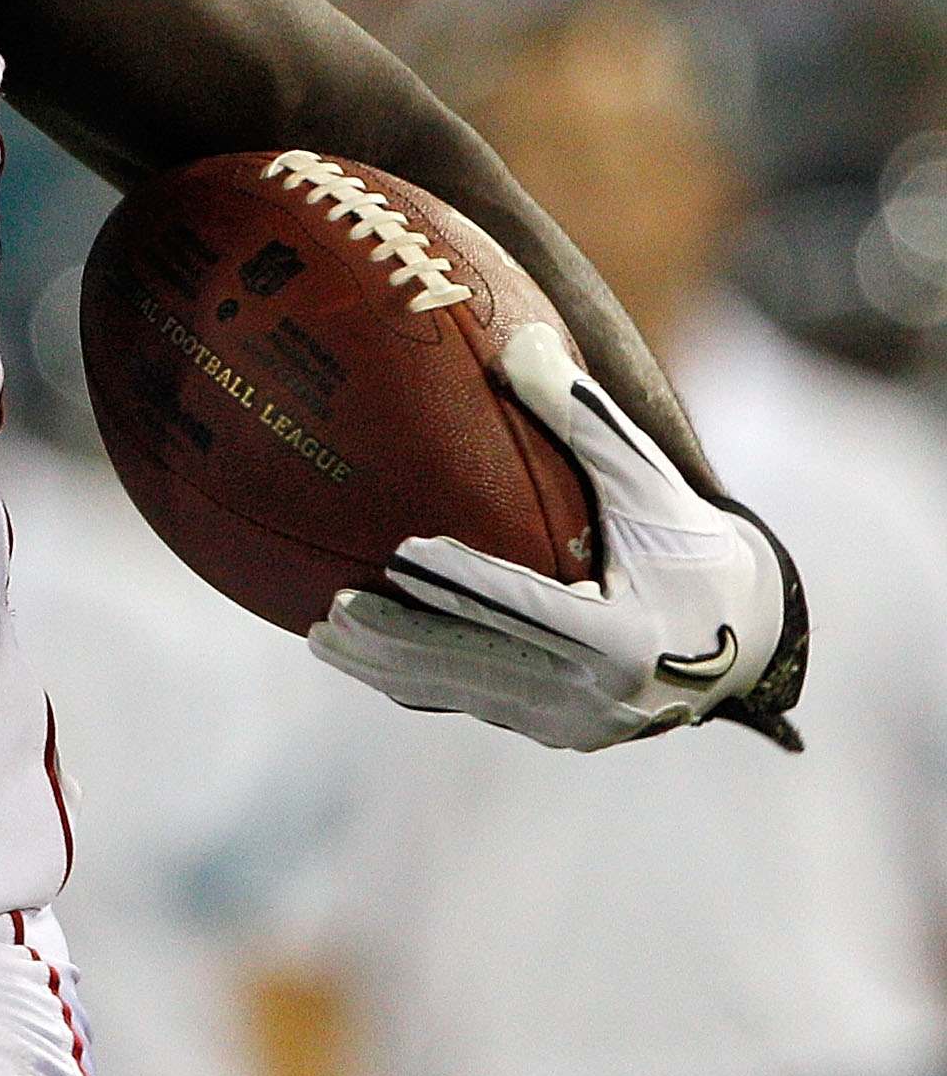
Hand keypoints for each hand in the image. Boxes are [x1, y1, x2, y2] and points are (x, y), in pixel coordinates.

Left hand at [309, 321, 800, 750]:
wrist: (751, 638)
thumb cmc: (691, 543)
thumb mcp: (652, 483)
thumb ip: (585, 419)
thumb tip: (519, 341)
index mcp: (626, 636)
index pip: (529, 609)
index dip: (466, 585)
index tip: (402, 556)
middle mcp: (598, 692)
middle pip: (481, 663)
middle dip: (403, 640)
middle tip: (332, 610)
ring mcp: (575, 723)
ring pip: (467, 694)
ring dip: (392, 669)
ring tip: (323, 637)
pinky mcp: (559, 734)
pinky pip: (477, 706)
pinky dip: (420, 684)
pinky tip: (363, 659)